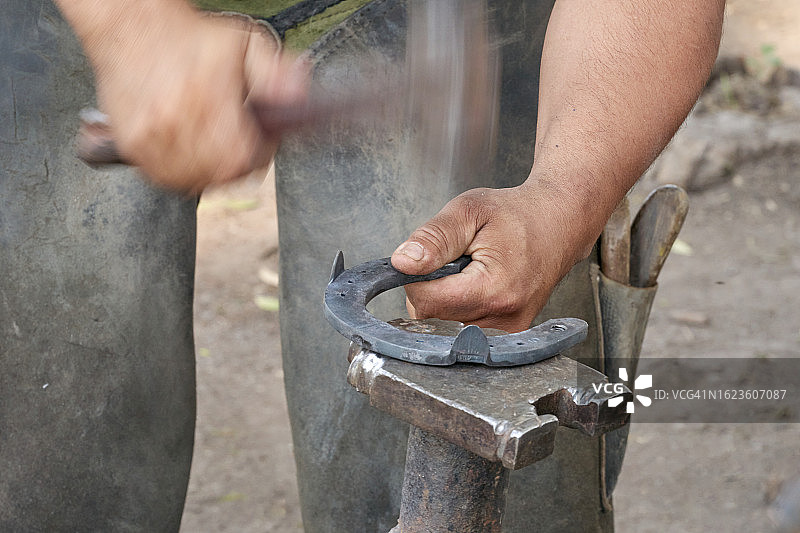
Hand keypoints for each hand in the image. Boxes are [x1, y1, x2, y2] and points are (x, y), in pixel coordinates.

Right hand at [73, 5, 306, 192]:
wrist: (132, 26)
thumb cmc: (189, 38)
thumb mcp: (245, 44)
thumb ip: (277, 74)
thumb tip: (297, 97)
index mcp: (206, 98)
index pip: (241, 158)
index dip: (259, 156)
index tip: (260, 141)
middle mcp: (174, 121)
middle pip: (220, 174)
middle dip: (237, 164)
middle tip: (237, 142)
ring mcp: (150, 137)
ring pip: (193, 181)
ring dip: (210, 171)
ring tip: (213, 144)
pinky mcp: (133, 145)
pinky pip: (166, 178)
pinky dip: (183, 172)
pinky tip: (190, 149)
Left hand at [390, 184, 592, 332]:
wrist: (559, 222)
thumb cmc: (517, 214)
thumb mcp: (469, 210)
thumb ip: (434, 238)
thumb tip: (402, 263)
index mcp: (492, 290)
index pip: (424, 300)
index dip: (416, 277)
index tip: (434, 256)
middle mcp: (503, 319)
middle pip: (433, 318)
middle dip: (432, 288)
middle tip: (457, 261)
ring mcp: (509, 332)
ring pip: (445, 326)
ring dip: (447, 299)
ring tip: (471, 272)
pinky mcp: (510, 336)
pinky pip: (463, 329)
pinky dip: (461, 308)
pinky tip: (478, 287)